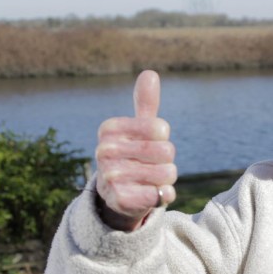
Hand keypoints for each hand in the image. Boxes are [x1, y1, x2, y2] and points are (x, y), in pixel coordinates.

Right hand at [94, 70, 176, 230]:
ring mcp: (111, 176)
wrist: (117, 194)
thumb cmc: (133, 154)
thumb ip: (145, 103)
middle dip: (167, 160)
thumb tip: (150, 74)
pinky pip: (161, 194)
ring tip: (149, 179)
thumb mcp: (138, 128)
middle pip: (167, 151)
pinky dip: (164, 194)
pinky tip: (151, 193)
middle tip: (150, 164)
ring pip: (168, 173)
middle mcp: (105, 150)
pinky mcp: (121, 199)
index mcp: (109, 129)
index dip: (163, 138)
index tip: (149, 142)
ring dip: (166, 178)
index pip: (160, 128)